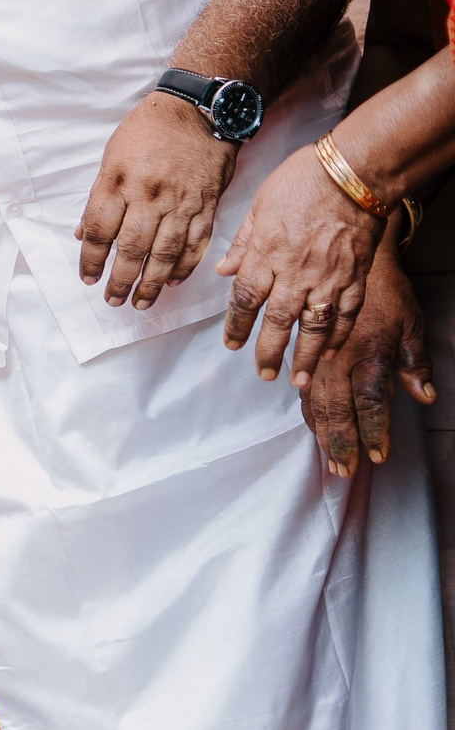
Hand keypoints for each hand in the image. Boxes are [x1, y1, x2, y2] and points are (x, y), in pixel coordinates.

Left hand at [77, 91, 234, 309]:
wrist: (200, 111)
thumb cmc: (148, 131)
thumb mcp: (111, 157)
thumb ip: (99, 198)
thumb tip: (83, 235)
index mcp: (118, 181)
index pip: (99, 231)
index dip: (91, 260)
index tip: (87, 278)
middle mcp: (149, 195)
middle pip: (132, 249)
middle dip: (121, 280)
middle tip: (114, 300)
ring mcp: (181, 202)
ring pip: (165, 253)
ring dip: (151, 283)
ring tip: (141, 303)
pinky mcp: (207, 205)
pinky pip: (196, 244)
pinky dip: (185, 267)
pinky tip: (172, 282)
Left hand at [217, 140, 390, 383]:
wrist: (353, 172)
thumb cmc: (302, 180)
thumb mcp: (258, 205)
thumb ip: (242, 243)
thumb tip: (223, 269)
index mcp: (265, 254)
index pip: (245, 299)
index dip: (236, 326)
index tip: (231, 344)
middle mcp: (294, 272)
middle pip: (277, 321)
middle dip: (268, 352)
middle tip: (263, 374)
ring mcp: (328, 277)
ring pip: (314, 326)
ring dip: (304, 356)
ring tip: (296, 379)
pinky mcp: (357, 276)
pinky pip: (347, 313)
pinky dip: (339, 335)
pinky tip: (330, 352)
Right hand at [300, 242, 433, 474]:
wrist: (348, 258)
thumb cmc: (386, 291)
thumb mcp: (411, 323)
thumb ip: (416, 362)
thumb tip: (426, 396)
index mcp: (369, 354)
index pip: (371, 404)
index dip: (374, 432)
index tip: (378, 457)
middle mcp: (341, 360)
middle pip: (339, 411)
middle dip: (344, 444)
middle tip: (346, 472)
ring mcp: (320, 357)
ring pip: (318, 404)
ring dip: (324, 435)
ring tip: (331, 461)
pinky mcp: (308, 352)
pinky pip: (304, 388)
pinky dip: (308, 412)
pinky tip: (312, 426)